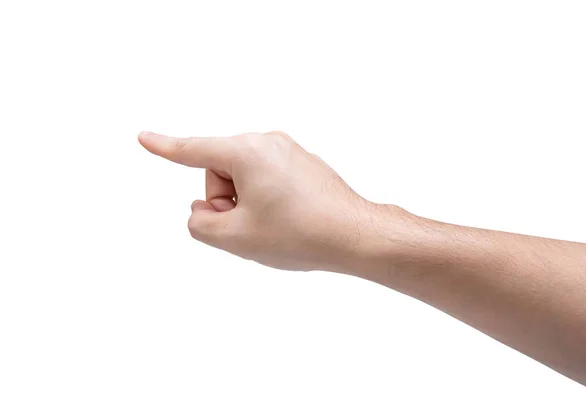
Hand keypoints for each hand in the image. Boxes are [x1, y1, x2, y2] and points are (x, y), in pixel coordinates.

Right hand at [138, 131, 406, 271]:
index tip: (144, 137)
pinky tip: (289, 220)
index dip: (163, 147)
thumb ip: (200, 223)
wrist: (355, 235)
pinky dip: (266, 200)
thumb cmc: (299, 234)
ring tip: (274, 225)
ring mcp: (287, 150)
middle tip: (251, 226)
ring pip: (243, 178)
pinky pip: (266, 179)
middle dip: (226, 201)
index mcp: (245, 151)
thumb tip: (200, 210)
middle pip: (220, 172)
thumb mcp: (235, 238)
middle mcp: (266, 141)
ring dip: (246, 204)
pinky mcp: (301, 163)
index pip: (192, 150)